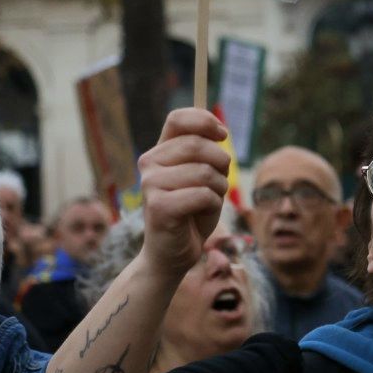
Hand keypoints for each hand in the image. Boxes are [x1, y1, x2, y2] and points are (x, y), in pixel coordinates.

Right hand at [137, 109, 229, 277]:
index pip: (179, 118)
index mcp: (159, 151)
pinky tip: (199, 216)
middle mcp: (149, 163)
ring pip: (206, 172)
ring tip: (206, 203)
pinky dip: (213, 206)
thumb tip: (221, 131)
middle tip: (217, 186)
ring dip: (219, 190)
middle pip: (199, 145)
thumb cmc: (191, 213)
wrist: (171, 254)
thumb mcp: (202, 177)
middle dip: (221, 164)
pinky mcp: (159, 206)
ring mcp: (150, 184)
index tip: (223, 135)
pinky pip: (204, 195)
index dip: (206, 121)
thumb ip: (206, 153)